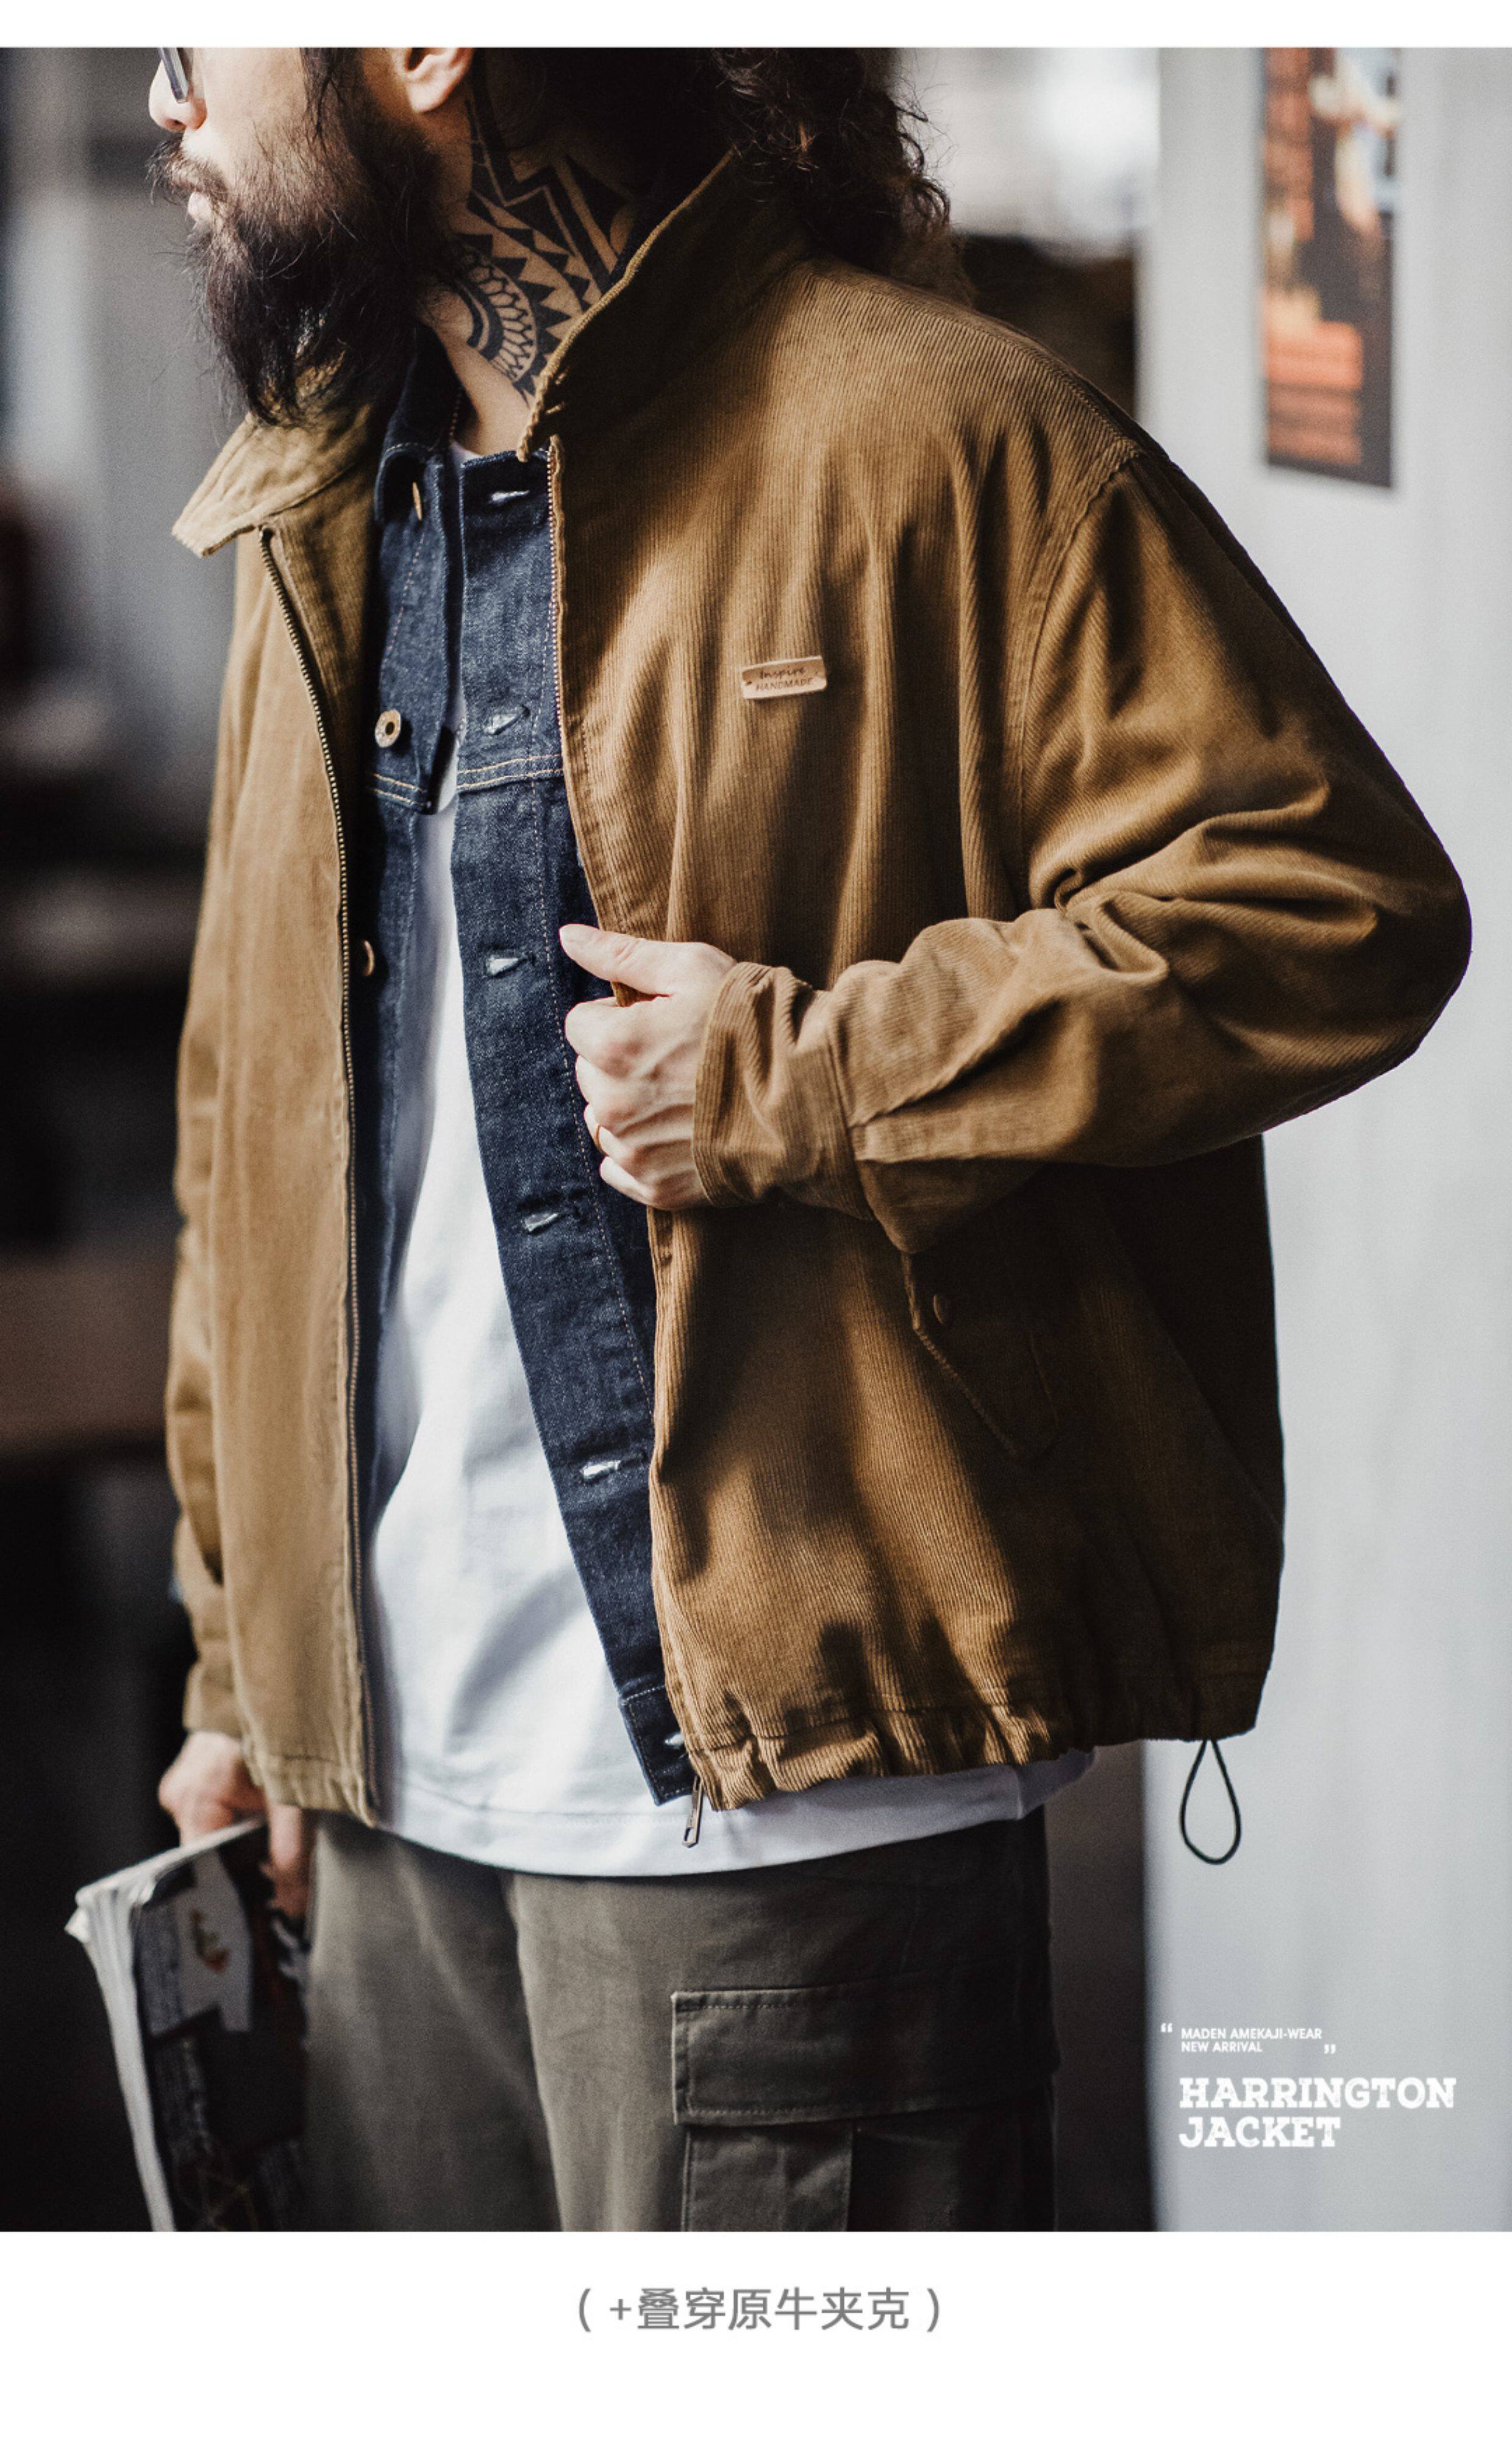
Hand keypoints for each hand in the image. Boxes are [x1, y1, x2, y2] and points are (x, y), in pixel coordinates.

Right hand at [158, 1729, 312, 1921]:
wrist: (281, 1676)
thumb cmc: (284, 1730)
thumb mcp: (295, 1800)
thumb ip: (292, 1856)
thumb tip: (292, 1911)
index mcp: (193, 1801)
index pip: (201, 1872)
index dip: (233, 1898)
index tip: (261, 1923)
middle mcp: (180, 1795)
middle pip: (209, 1858)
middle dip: (246, 1875)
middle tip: (283, 1896)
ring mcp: (187, 1783)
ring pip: (217, 1836)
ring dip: (249, 1848)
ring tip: (284, 1860)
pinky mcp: (201, 1774)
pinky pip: (220, 1814)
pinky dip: (245, 1825)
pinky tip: (273, 1830)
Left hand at [560, 924, 733, 1208]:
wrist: (811, 1094)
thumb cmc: (752, 1022)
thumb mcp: (690, 968)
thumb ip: (620, 954)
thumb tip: (568, 936)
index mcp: (614, 1046)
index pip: (581, 1023)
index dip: (619, 1015)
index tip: (660, 1019)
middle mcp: (613, 1105)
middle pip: (590, 1073)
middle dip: (621, 1061)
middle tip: (678, 1055)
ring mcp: (634, 1151)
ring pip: (603, 1119)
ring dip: (629, 1105)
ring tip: (684, 1094)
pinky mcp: (657, 1187)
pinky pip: (618, 1167)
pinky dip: (640, 1151)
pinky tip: (679, 1132)